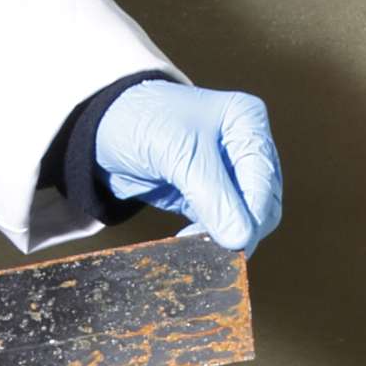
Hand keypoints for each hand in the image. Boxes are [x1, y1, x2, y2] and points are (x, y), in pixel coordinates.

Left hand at [94, 81, 283, 251]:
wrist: (100, 128)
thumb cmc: (141, 121)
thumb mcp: (180, 155)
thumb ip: (214, 197)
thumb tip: (242, 238)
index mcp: (247, 122)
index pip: (264, 181)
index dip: (252, 215)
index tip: (232, 241)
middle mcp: (245, 146)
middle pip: (262, 202)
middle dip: (239, 227)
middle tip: (209, 244)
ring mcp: (227, 172)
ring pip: (245, 217)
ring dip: (224, 235)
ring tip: (192, 240)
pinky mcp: (208, 194)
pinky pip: (221, 224)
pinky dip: (210, 236)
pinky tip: (189, 240)